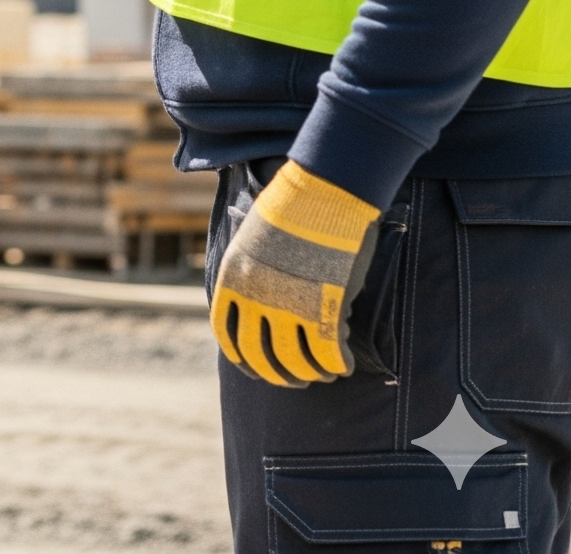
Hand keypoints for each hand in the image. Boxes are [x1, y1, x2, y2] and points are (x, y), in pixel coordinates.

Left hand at [211, 160, 379, 386]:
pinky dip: (338, 366)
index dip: (242, 358)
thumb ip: (251, 276)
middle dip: (278, 375)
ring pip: (294, 361)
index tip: (254, 370)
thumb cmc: (292, 210)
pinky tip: (345, 365)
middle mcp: (255, 297)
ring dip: (310, 374)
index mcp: (233, 278)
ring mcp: (288, 305)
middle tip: (296, 380)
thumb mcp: (252, 241)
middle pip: (260, 356)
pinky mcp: (322, 309)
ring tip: (323, 374)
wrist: (321, 193)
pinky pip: (327, 354)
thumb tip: (262, 309)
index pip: (227, 333)